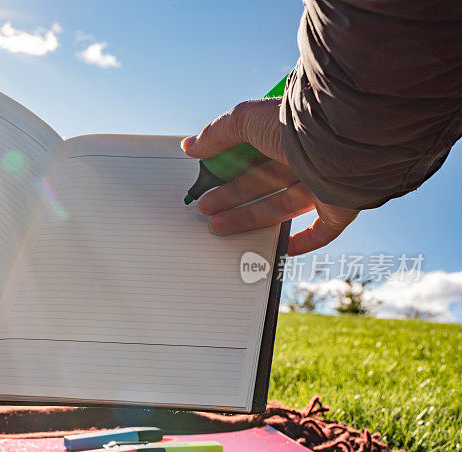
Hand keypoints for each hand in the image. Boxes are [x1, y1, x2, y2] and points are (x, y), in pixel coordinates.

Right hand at [181, 98, 357, 255]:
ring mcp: (322, 183)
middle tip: (206, 208)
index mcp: (285, 135)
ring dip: (248, 218)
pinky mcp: (339, 208)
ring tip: (218, 227)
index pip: (251, 155)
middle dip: (230, 197)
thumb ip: (217, 133)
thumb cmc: (297, 127)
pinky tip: (284, 249)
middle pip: (261, 184)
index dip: (226, 169)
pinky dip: (304, 241)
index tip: (207, 181)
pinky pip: (322, 230)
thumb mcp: (247, 120)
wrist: (343, 144)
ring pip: (280, 207)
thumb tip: (191, 145)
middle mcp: (304, 158)